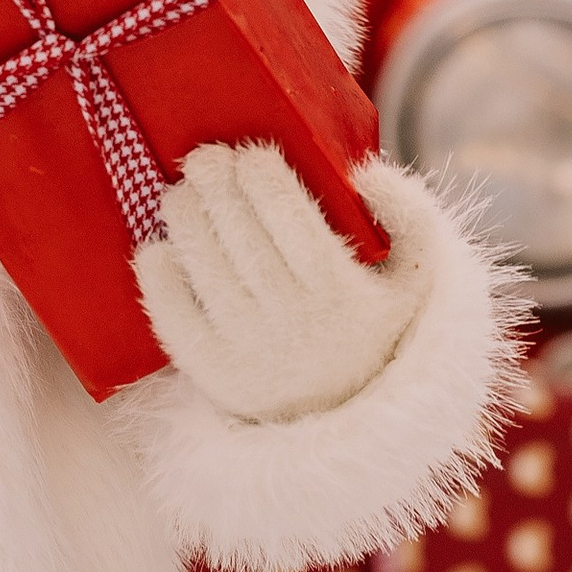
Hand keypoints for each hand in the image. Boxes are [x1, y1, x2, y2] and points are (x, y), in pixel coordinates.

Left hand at [134, 144, 421, 426]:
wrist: (345, 418)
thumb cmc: (372, 327)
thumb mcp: (413, 278)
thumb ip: (411, 217)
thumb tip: (365, 173)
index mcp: (338, 290)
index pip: (286, 212)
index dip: (259, 172)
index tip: (250, 154)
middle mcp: (291, 320)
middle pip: (236, 230)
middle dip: (214, 182)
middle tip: (204, 159)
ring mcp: (247, 347)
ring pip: (200, 262)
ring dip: (183, 215)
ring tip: (181, 194)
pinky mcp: (211, 370)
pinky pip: (171, 309)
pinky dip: (158, 271)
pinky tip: (161, 246)